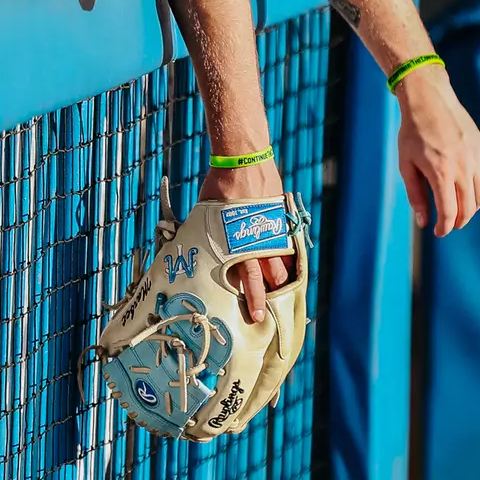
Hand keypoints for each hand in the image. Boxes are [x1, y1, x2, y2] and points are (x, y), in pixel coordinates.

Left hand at [199, 159, 290, 321]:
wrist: (242, 163)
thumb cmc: (218, 188)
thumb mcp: (206, 216)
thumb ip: (207, 236)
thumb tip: (188, 247)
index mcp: (235, 245)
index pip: (245, 280)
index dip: (252, 300)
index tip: (255, 316)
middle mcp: (256, 243)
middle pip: (266, 278)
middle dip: (266, 298)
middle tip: (266, 316)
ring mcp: (272, 232)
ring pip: (282, 264)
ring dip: (283, 281)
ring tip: (284, 295)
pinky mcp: (282, 221)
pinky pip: (289, 245)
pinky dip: (291, 258)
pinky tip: (291, 268)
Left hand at [394, 65, 479, 236]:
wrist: (430, 99)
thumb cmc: (413, 132)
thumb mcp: (406, 165)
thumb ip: (416, 196)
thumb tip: (423, 222)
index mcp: (441, 172)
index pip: (449, 213)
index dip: (444, 228)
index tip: (438, 231)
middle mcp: (463, 167)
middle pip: (468, 209)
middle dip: (458, 222)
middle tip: (448, 224)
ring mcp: (476, 157)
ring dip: (470, 208)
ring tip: (458, 209)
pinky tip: (470, 191)